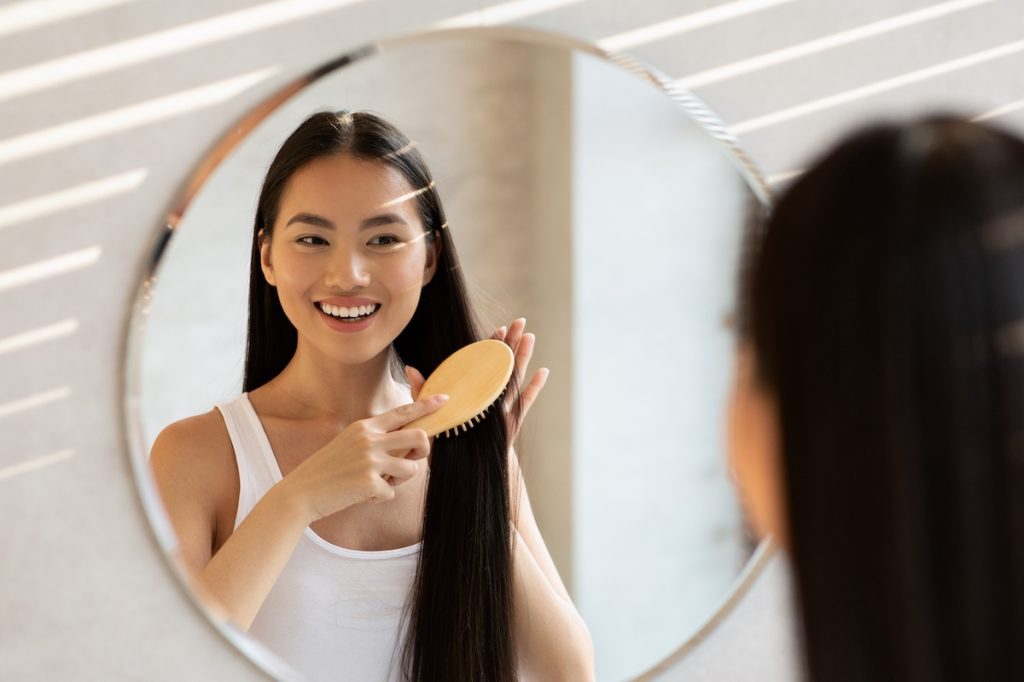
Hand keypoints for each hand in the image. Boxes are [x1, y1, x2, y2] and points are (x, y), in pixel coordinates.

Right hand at [282, 394, 447, 522]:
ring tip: (378, 483)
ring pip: (411, 468)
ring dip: (399, 480)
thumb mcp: (350, 443)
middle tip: (410, 461)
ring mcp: (370, 460)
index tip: (444, 399)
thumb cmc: (329, 470)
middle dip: (422, 452)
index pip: (403, 412)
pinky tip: (362, 494)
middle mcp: (370, 439)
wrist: (302, 491)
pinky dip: (381, 497)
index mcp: (365, 426)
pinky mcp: (370, 482)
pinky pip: (392, 492)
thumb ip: (377, 439)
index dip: (426, 405)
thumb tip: (408, 442)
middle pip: (419, 437)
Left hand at [404, 319, 547, 443]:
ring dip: (523, 357)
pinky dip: (534, 388)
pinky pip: (525, 402)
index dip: (490, 345)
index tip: (497, 328)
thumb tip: (411, 368)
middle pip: (503, 364)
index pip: (483, 363)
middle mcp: (490, 396)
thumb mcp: (432, 413)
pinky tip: (543, 372)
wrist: (465, 468)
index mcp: (474, 391)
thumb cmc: (449, 440)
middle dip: (511, 343)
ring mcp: (503, 408)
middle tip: (520, 322)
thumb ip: (423, 391)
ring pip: (514, 378)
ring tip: (530, 337)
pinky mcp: (511, 421)